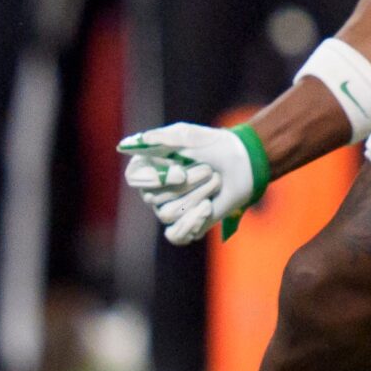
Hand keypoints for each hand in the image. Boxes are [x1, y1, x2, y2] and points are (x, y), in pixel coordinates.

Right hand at [119, 122, 259, 245]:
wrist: (244, 164)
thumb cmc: (214, 145)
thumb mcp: (187, 136)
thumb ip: (159, 139)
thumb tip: (126, 145)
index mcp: (150, 165)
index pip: (134, 177)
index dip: (153, 178)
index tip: (180, 173)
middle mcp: (155, 190)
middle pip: (153, 197)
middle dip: (187, 184)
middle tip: (208, 170)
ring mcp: (169, 209)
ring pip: (167, 213)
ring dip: (197, 196)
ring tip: (215, 182)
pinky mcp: (186, 226)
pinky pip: (175, 235)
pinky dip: (192, 222)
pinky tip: (207, 208)